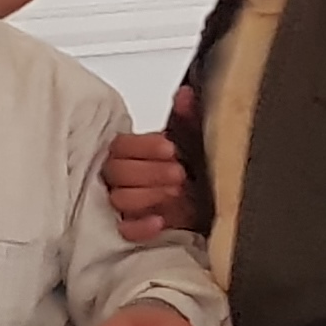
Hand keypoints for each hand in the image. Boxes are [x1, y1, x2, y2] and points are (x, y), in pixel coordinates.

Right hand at [105, 116, 204, 239]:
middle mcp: (121, 176)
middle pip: (116, 172)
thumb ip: (188, 118)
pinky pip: (124, 230)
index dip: (143, 146)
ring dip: (147, 195)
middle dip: (150, 172)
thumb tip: (187, 95)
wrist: (209, 208)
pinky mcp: (132, 229)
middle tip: (178, 172)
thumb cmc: (194, 171)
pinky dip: (140, 226)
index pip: (121, 145)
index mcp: (130, 152)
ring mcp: (125, 203)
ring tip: (176, 192)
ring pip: (119, 199)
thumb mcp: (194, 141)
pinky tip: (159, 222)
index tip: (169, 148)